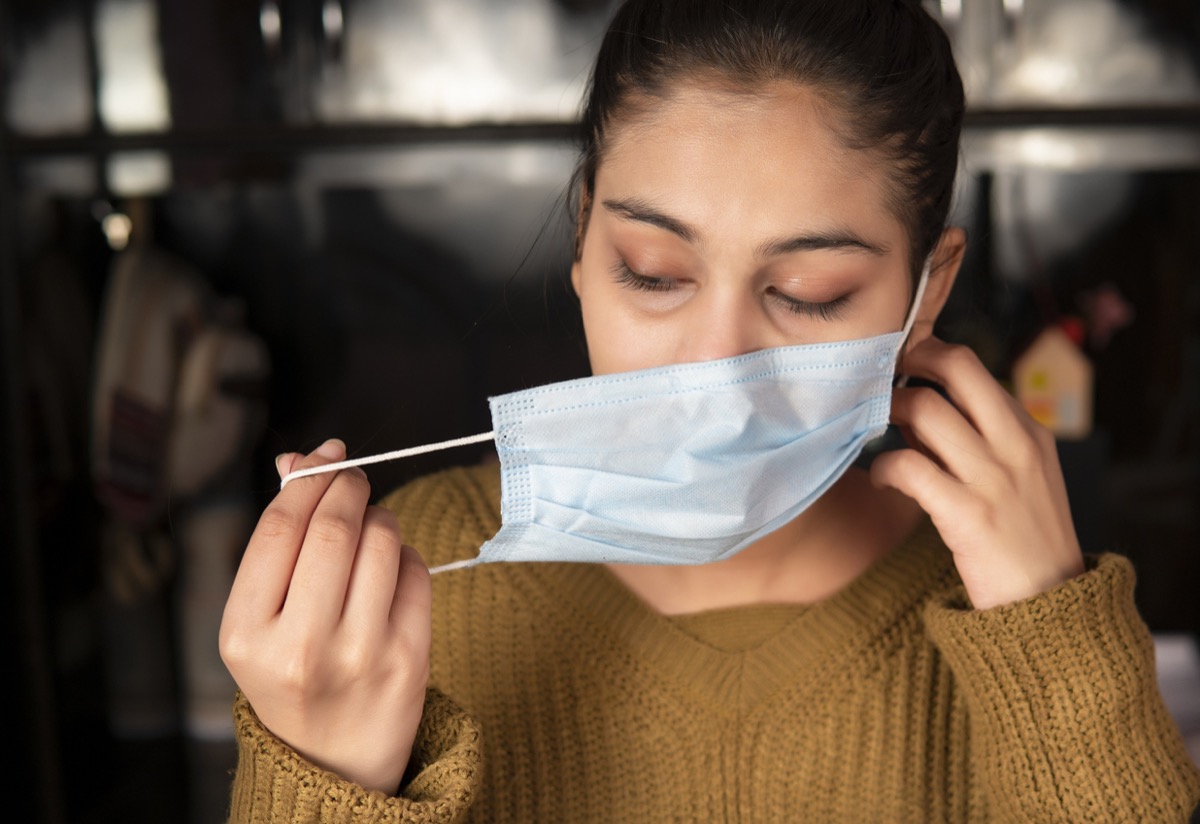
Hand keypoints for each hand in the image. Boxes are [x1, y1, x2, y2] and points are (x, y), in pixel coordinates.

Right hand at [220, 439, 431, 793]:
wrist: (334, 766)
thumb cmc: (293, 677)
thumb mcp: (260, 621)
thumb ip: (277, 541)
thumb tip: (300, 460)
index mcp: (246, 634)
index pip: (279, 529)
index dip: (307, 479)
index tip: (325, 456)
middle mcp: (300, 647)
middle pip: (333, 528)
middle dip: (348, 487)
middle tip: (352, 479)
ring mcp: (359, 654)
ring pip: (382, 541)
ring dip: (380, 518)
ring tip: (369, 532)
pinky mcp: (409, 658)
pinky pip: (416, 571)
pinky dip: (405, 555)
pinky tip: (390, 572)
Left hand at [870, 337, 1085, 609]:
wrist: (1050, 606)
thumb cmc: (1020, 540)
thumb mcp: (1015, 477)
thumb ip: (972, 440)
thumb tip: (915, 405)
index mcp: (1028, 431)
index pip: (974, 367)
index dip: (928, 355)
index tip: (900, 365)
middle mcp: (1016, 444)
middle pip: (956, 366)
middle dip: (909, 361)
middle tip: (881, 378)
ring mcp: (994, 477)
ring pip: (926, 409)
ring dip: (889, 412)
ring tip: (877, 429)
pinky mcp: (969, 513)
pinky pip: (909, 467)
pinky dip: (884, 467)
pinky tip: (881, 479)